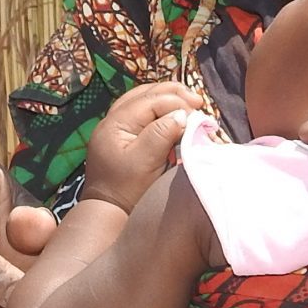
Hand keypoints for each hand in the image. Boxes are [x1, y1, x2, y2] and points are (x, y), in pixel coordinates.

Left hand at [84, 82, 206, 208]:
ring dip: (168, 100)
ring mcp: (116, 127)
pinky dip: (160, 110)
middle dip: (174, 95)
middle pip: (146, 94)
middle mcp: (113, 120)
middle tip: (198, 102)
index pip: (150, 101)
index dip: (177, 104)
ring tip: (189, 104)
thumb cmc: (127, 190)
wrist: (108, 213)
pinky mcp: (123, 137)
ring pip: (144, 100)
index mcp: (115, 123)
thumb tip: (182, 114)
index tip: (199, 115)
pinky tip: (174, 116)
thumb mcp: (145, 162)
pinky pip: (142, 113)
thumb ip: (161, 134)